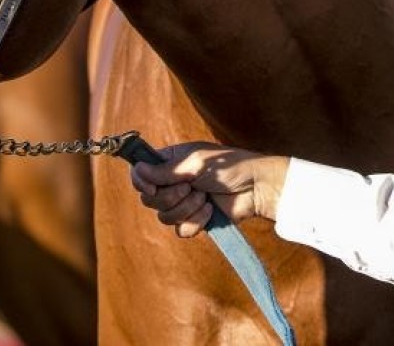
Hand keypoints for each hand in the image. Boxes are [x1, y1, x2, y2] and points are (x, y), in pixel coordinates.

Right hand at [129, 142, 289, 237]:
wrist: (256, 188)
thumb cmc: (229, 166)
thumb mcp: (194, 163)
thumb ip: (165, 170)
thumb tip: (137, 170)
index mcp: (170, 162)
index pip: (140, 174)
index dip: (141, 181)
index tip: (152, 185)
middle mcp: (172, 182)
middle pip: (149, 199)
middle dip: (170, 196)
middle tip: (190, 186)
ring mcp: (183, 203)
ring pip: (164, 216)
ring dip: (186, 207)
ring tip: (204, 197)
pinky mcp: (194, 221)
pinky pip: (180, 230)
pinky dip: (195, 221)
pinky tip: (210, 210)